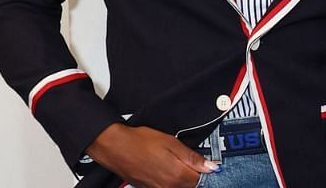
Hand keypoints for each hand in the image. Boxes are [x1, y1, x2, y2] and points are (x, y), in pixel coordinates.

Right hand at [86, 123, 215, 187]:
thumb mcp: (171, 143)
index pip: (201, 181)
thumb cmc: (140, 142)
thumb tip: (211, 167)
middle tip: (195, 164)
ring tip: (179, 165)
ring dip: (184, 180)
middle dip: (195, 177)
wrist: (115, 147)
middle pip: (190, 186)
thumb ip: (192, 158)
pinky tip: (168, 170)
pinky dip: (172, 182)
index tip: (210, 167)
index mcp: (177, 176)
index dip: (207, 173)